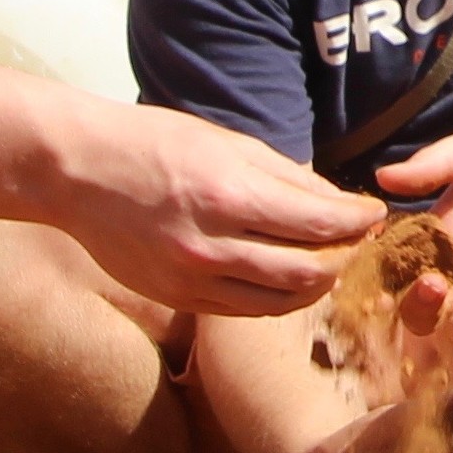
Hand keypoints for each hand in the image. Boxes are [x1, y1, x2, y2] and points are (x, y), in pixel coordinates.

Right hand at [64, 111, 385, 318]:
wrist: (78, 171)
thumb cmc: (153, 143)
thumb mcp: (226, 143)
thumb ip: (287, 177)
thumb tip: (340, 204)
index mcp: (227, 195)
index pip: (319, 222)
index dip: (358, 221)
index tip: (375, 214)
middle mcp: (211, 245)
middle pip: (308, 271)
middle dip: (345, 257)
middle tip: (359, 241)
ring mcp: (191, 279)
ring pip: (281, 301)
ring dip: (317, 284)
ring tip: (329, 262)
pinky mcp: (177, 299)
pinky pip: (245, 310)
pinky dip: (277, 297)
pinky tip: (287, 278)